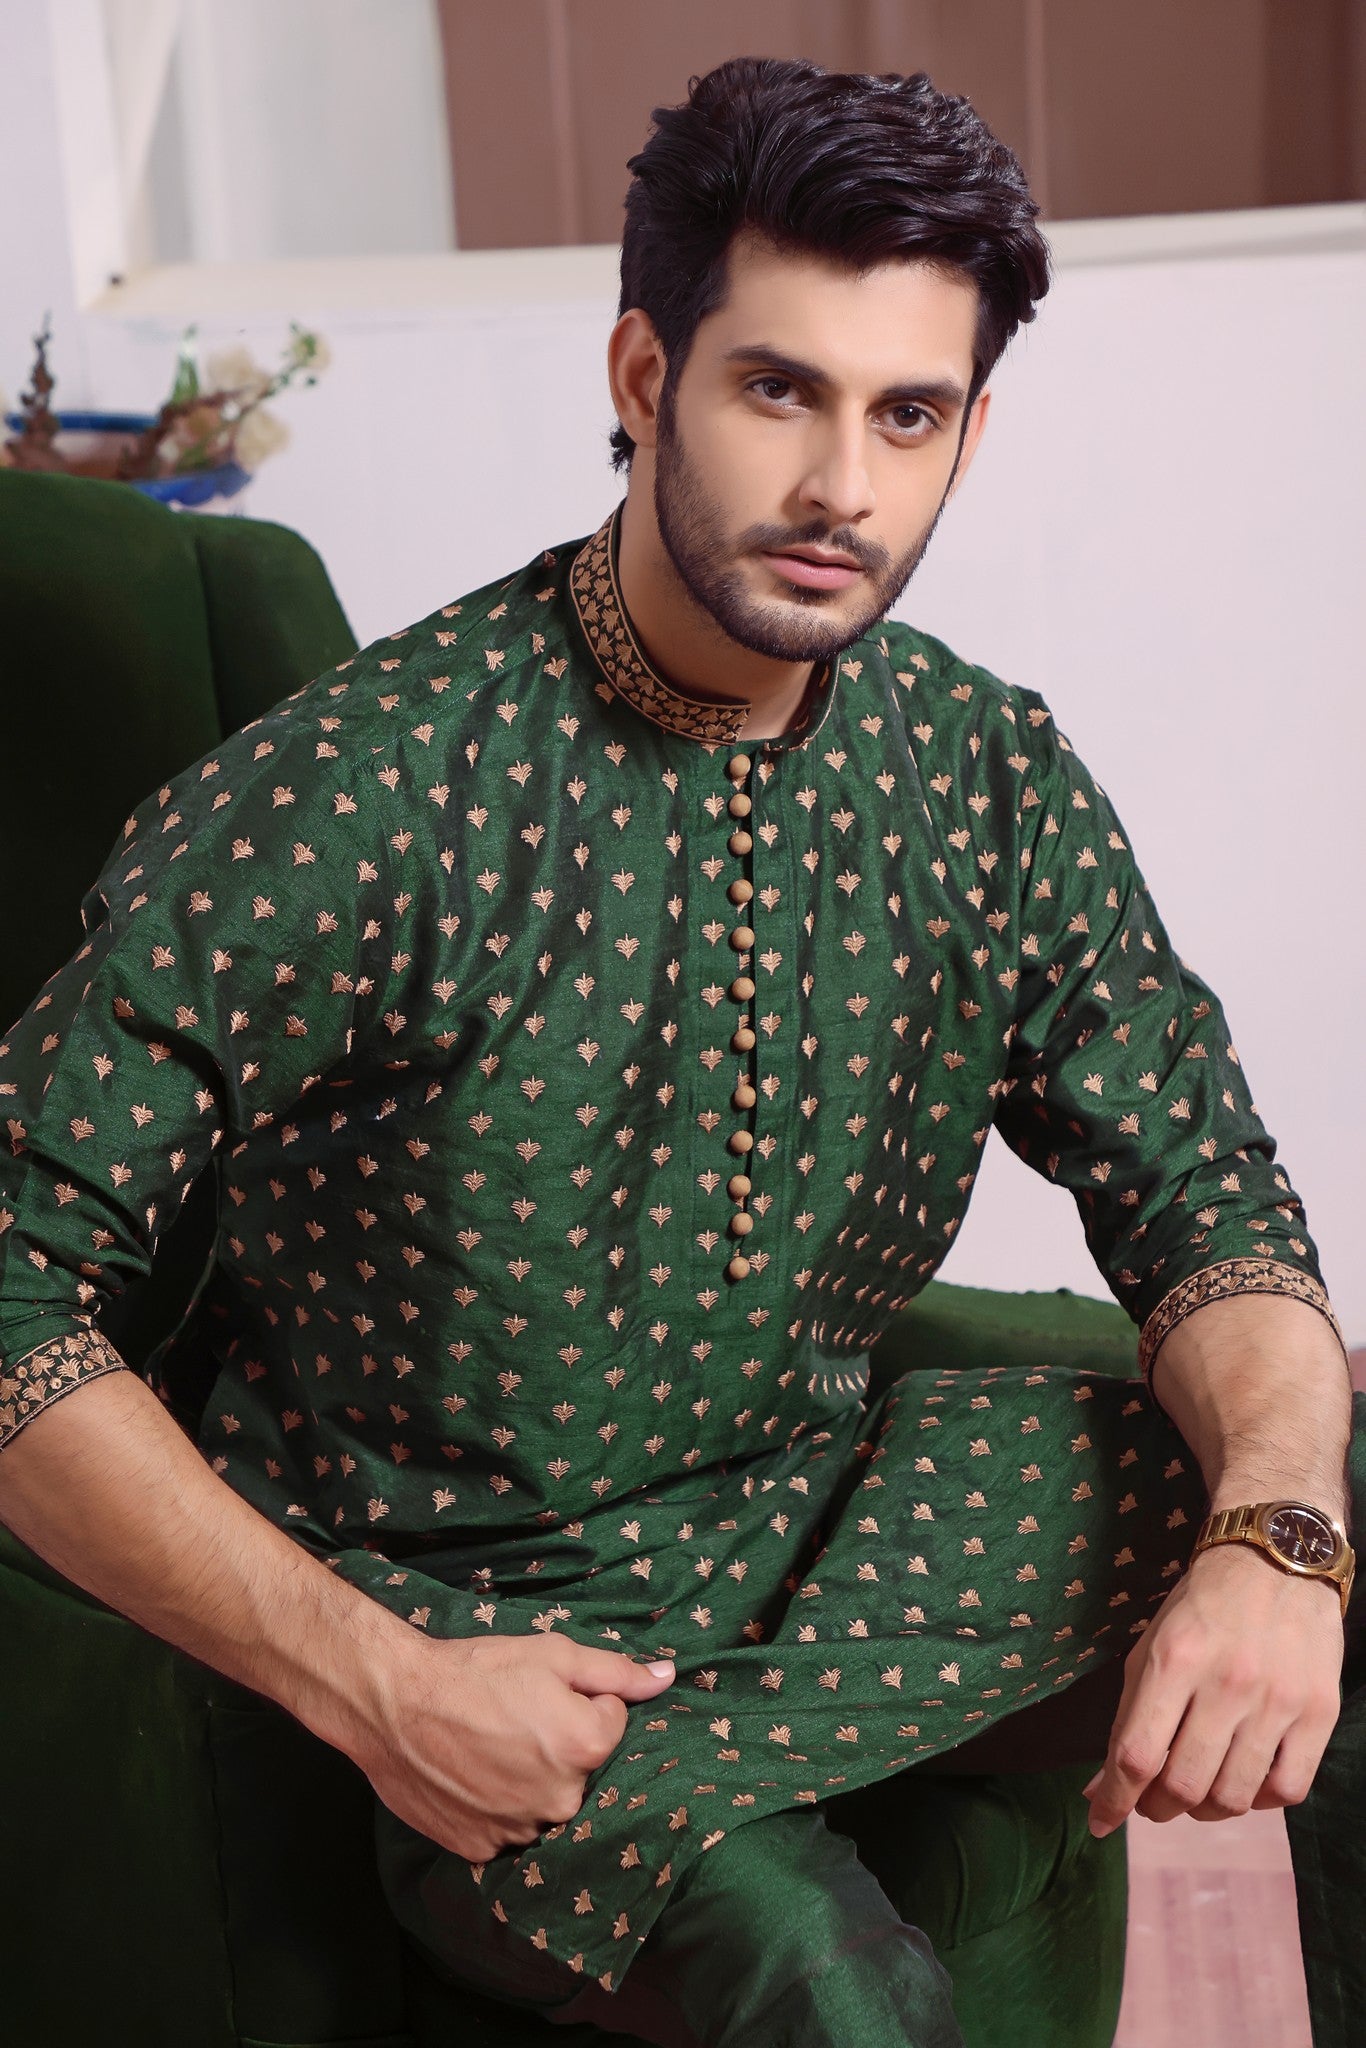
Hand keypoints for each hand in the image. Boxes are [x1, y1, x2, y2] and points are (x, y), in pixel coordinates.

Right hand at [350, 1630, 674, 1862]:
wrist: (393, 1702)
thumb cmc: (476, 1670)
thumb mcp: (553, 1653)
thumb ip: (616, 1673)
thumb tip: (668, 1678)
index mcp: (587, 1747)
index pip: (610, 1723)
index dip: (580, 1701)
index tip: (541, 1693)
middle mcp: (561, 1799)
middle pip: (581, 1771)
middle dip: (560, 1746)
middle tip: (514, 1720)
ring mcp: (520, 1829)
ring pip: (545, 1805)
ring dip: (530, 1782)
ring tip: (490, 1749)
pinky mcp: (481, 1849)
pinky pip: (507, 1830)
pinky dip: (497, 1808)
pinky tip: (474, 1778)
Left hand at [1083, 1543, 1342, 1834]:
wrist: (1275, 1559)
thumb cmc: (1202, 1608)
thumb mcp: (1150, 1648)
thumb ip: (1126, 1720)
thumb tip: (1101, 1791)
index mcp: (1174, 1660)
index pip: (1137, 1753)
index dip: (1115, 1800)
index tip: (1101, 1822)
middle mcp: (1227, 1682)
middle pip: (1185, 1785)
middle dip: (1158, 1808)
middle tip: (1154, 1801)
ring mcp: (1278, 1700)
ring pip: (1235, 1797)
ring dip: (1206, 1810)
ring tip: (1197, 1792)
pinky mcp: (1319, 1712)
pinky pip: (1288, 1790)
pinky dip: (1259, 1801)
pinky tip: (1245, 1780)